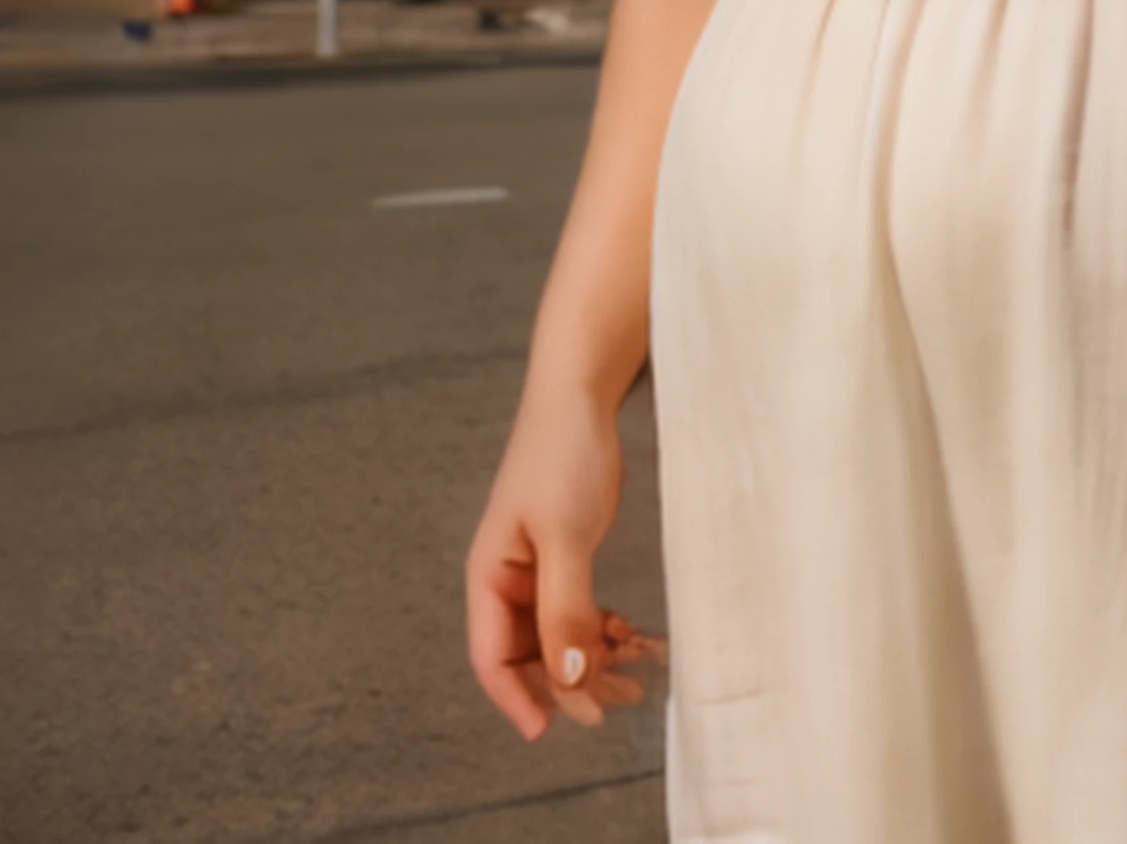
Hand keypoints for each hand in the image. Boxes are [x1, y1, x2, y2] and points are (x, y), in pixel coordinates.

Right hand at [465, 383, 666, 739]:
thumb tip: (569, 679)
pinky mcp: (565, 556)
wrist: (580, 394)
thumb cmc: (561, 455)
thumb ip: (566, 610)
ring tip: (638, 675)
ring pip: (558, 635)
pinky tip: (635, 637)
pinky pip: (579, 611)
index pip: (490, 658)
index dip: (516, 699)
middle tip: (618, 703)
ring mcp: (537, 569)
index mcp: (488, 576)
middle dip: (568, 683)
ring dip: (592, 659)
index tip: (549, 731)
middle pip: (528, 655)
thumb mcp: (566, 538)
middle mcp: (506, 579)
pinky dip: (605, 629)